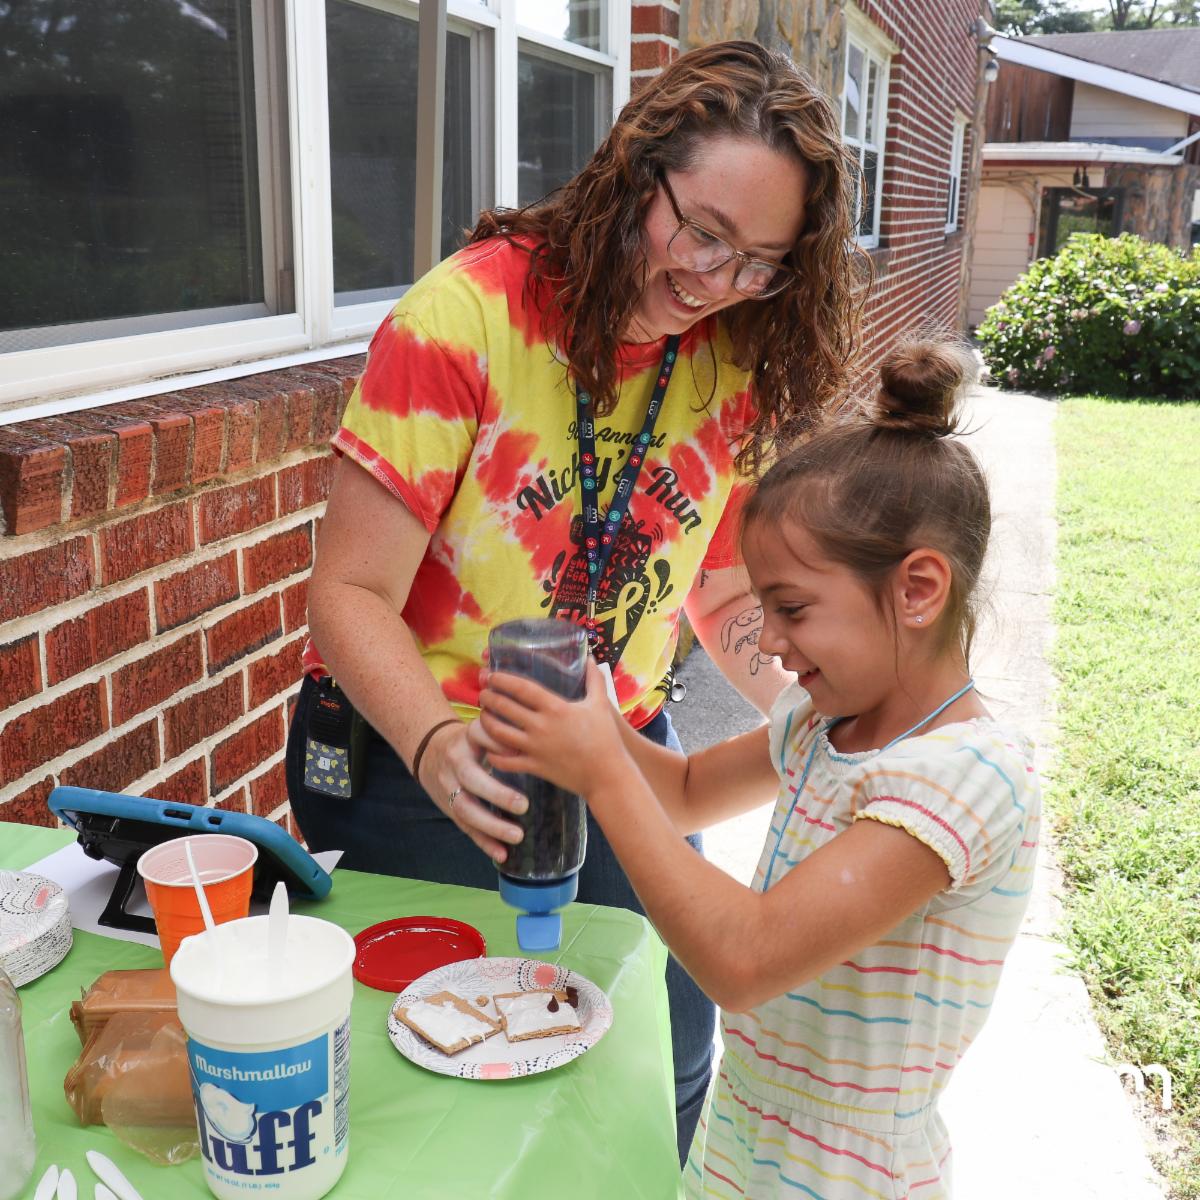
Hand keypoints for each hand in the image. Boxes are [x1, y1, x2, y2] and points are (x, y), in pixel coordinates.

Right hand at [418, 721, 527, 864]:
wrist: (430, 752)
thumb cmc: (471, 743)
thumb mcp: (482, 731)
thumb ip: (503, 736)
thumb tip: (529, 745)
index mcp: (467, 738)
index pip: (478, 734)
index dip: (495, 743)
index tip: (518, 752)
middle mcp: (455, 762)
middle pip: (470, 778)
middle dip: (496, 794)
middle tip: (523, 805)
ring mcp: (449, 787)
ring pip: (465, 809)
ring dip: (491, 825)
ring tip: (517, 836)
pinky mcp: (449, 808)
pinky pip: (466, 828)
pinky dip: (484, 843)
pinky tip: (502, 854)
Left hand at [475, 657, 630, 798]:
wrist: (607, 775)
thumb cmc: (606, 738)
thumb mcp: (600, 705)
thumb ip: (594, 680)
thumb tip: (590, 658)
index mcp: (556, 708)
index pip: (521, 688)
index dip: (503, 680)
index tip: (492, 675)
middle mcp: (541, 726)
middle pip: (505, 708)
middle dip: (489, 698)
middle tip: (482, 693)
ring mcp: (535, 748)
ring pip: (499, 733)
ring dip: (486, 722)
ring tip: (483, 715)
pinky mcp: (535, 767)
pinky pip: (505, 761)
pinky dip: (493, 754)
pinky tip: (489, 748)